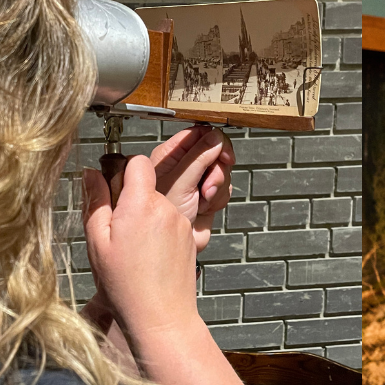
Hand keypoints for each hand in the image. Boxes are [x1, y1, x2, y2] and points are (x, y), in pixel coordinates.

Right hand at [83, 155, 200, 342]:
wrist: (161, 316)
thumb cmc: (125, 284)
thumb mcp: (97, 241)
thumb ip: (95, 202)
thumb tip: (90, 173)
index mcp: (142, 204)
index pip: (138, 162)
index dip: (123, 170)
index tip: (111, 190)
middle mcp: (167, 207)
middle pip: (148, 184)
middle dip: (130, 198)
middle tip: (116, 229)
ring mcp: (182, 222)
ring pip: (158, 205)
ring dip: (144, 216)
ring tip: (132, 249)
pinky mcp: (190, 237)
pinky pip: (170, 222)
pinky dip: (157, 231)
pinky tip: (148, 257)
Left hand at [149, 125, 233, 251]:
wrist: (172, 250)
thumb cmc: (161, 219)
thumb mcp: (180, 183)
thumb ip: (198, 158)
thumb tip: (214, 137)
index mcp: (169, 156)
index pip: (197, 134)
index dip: (214, 141)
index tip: (223, 153)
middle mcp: (183, 167)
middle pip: (214, 152)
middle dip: (216, 169)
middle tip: (207, 185)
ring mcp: (196, 182)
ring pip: (222, 171)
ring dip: (217, 187)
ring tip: (201, 200)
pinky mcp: (206, 197)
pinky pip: (223, 189)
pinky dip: (218, 199)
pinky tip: (204, 208)